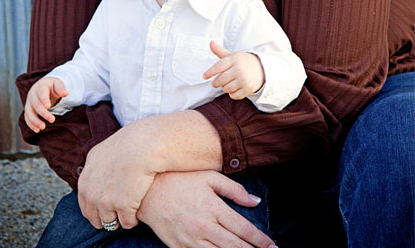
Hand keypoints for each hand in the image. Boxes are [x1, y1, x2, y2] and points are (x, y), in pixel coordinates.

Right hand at [24, 77, 67, 131]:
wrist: (44, 86)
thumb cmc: (52, 86)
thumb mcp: (58, 84)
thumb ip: (60, 88)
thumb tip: (65, 93)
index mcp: (41, 86)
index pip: (41, 92)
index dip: (44, 99)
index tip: (48, 106)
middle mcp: (33, 94)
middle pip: (35, 104)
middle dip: (43, 113)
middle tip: (52, 120)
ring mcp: (29, 102)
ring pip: (28, 111)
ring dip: (34, 120)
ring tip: (43, 127)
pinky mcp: (28, 109)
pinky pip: (27, 117)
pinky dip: (30, 124)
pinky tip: (37, 130)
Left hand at [77, 122, 157, 229]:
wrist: (140, 146)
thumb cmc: (124, 146)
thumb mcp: (98, 155)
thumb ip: (92, 172)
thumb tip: (91, 182)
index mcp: (85, 181)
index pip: (85, 207)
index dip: (96, 212)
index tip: (105, 212)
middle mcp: (92, 193)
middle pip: (95, 219)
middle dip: (106, 219)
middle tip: (118, 216)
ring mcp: (106, 201)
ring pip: (110, 223)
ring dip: (119, 220)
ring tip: (129, 212)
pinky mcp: (123, 206)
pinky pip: (127, 223)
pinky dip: (132, 220)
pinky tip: (137, 211)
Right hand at [137, 170, 276, 247]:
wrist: (146, 192)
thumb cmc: (179, 181)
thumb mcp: (207, 177)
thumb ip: (234, 189)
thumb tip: (255, 202)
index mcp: (213, 208)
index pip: (245, 230)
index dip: (262, 240)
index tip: (273, 246)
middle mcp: (204, 226)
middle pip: (237, 247)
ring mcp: (190, 239)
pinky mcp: (179, 247)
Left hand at [204, 42, 264, 99]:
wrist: (262, 68)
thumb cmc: (242, 62)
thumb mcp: (232, 55)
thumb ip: (220, 51)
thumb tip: (211, 43)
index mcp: (233, 60)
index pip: (218, 67)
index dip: (210, 72)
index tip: (204, 77)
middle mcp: (239, 70)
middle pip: (221, 80)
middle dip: (215, 83)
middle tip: (214, 83)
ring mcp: (244, 80)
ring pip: (226, 89)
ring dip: (224, 88)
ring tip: (226, 84)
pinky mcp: (248, 89)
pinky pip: (234, 95)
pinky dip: (231, 94)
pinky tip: (233, 89)